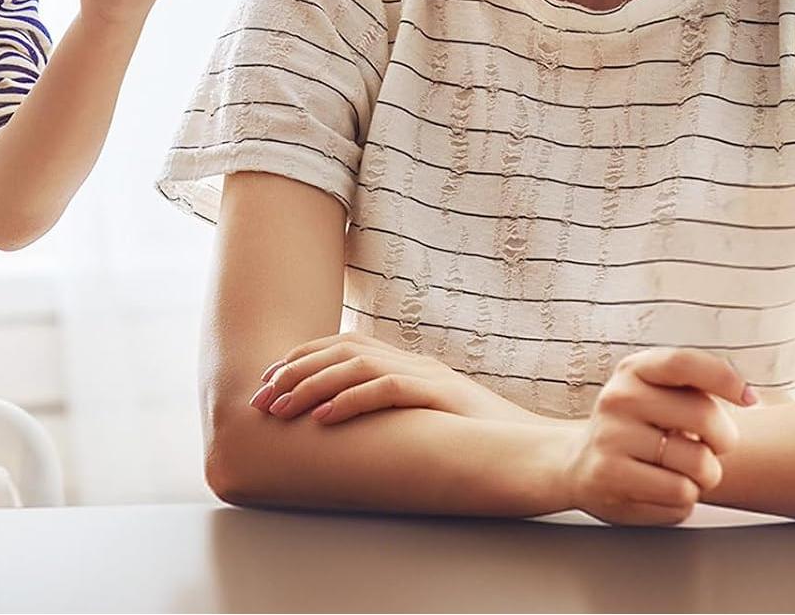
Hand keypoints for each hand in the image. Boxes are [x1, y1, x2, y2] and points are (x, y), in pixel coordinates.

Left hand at [249, 330, 542, 426]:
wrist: (534, 448)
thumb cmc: (478, 442)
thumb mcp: (427, 421)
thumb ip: (394, 412)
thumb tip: (346, 421)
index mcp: (408, 363)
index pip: (343, 346)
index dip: (302, 358)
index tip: (268, 379)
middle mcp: (413, 361)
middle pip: (341, 350)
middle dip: (294, 371)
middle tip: (260, 396)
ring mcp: (427, 375)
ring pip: (355, 365)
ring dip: (312, 385)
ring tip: (281, 406)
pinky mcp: (440, 396)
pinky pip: (386, 391)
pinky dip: (350, 402)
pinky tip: (323, 419)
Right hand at [555, 347, 757, 525]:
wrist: (581, 464)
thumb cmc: (638, 427)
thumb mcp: (655, 393)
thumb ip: (693, 387)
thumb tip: (748, 395)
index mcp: (634, 370)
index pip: (684, 362)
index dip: (724, 378)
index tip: (749, 399)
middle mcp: (619, 397)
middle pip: (705, 417)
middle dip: (723, 441)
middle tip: (709, 447)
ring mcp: (611, 436)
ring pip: (699, 464)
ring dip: (705, 477)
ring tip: (681, 471)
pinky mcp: (610, 476)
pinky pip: (681, 496)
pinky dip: (683, 500)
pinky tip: (660, 489)